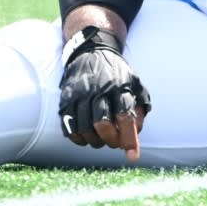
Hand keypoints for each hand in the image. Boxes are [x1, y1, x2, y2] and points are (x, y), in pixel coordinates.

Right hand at [58, 26, 150, 160]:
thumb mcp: (134, 81)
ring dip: (94, 141)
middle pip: (102, 124)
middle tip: (114, 143)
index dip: (129, 139)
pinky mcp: (66, 99)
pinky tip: (86, 136)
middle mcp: (99, 89)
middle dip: (110, 140)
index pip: (125, 116)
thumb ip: (140, 105)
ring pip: (84, 128)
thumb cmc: (116, 72)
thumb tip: (137, 131)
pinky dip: (78, 138)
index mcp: (120, 86)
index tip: (132, 156)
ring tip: (101, 139)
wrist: (90, 51)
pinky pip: (69, 127)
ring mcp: (80, 94)